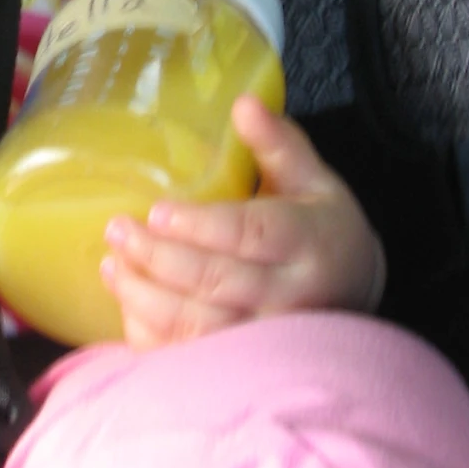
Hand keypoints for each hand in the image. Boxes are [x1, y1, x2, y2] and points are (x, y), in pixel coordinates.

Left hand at [100, 96, 386, 348]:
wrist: (356, 294)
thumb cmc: (325, 231)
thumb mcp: (315, 181)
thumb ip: (279, 144)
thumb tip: (243, 103)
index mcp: (306, 242)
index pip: (251, 236)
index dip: (200, 227)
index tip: (157, 212)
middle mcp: (290, 296)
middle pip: (217, 282)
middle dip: (159, 259)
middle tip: (118, 231)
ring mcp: (267, 338)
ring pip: (199, 327)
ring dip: (147, 298)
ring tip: (113, 265)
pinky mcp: (245, 364)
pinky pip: (191, 356)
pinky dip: (153, 336)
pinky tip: (126, 305)